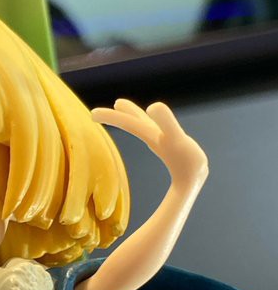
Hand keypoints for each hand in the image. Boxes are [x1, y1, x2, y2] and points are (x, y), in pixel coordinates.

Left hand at [91, 99, 207, 193]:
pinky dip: (148, 126)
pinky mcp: (172, 147)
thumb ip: (166, 123)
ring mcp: (163, 144)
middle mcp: (155, 139)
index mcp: (152, 136)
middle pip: (133, 124)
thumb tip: (152, 105)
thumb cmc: (190, 164)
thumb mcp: (178, 140)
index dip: (113, 117)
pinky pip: (155, 133)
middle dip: (117, 116)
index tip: (92, 114)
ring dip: (131, 117)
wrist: (196, 183)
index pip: (130, 124)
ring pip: (143, 127)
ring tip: (119, 106)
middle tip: (93, 113)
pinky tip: (147, 127)